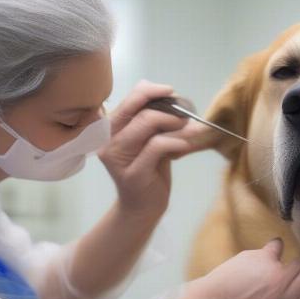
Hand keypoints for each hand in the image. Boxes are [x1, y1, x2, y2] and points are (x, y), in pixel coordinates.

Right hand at [99, 80, 192, 216]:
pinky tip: (185, 146)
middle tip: (187, 118)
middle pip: (140, 110)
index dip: (150, 91)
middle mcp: (108, 141)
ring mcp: (117, 157)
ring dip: (175, 124)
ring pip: (147, 123)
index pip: (129, 100)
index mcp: (110, 129)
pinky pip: (156, 146)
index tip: (171, 91)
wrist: (144, 207)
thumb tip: (170, 96)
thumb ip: (155, 122)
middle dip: (169, 110)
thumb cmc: (150, 171)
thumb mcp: (152, 141)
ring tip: (191, 131)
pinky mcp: (132, 173)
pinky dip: (176, 141)